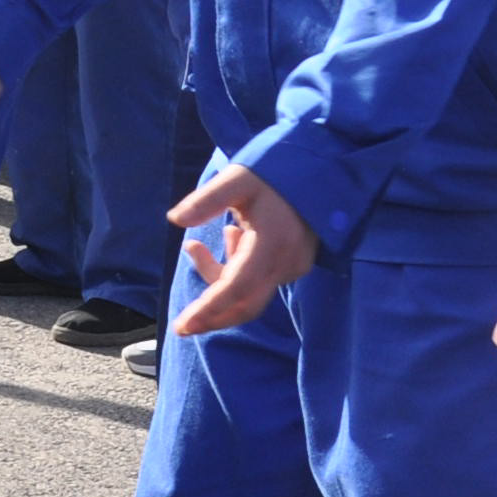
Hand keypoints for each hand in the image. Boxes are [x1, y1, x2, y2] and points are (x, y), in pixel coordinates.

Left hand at [162, 164, 316, 335]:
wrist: (321, 170)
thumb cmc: (274, 172)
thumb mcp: (237, 179)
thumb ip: (207, 200)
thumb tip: (175, 220)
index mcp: (271, 243)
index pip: (236, 288)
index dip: (208, 310)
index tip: (182, 326)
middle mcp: (286, 262)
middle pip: (246, 306)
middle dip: (212, 316)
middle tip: (181, 325)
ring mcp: (294, 266)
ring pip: (250, 291)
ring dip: (218, 278)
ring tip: (194, 247)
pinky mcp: (296, 264)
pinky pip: (260, 280)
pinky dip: (236, 270)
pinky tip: (231, 236)